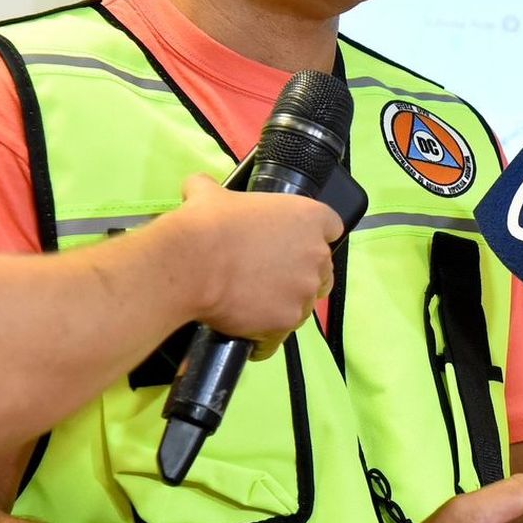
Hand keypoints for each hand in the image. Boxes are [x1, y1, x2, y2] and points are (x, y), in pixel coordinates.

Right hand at [169, 174, 342, 358]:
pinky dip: (266, 336)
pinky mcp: (286, 321)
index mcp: (310, 217)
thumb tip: (197, 186)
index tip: (292, 244)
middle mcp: (316, 254)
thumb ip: (213, 188)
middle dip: (301, 275)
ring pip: (304, 304)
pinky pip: (281, 334)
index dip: (312, 237)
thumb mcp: (210, 194)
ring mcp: (304, 290)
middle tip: (269, 277)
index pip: (330, 227)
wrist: (191, 263)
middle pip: (322, 270)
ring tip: (253, 305)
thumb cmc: (207, 224)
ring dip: (284, 305)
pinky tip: (248, 332)